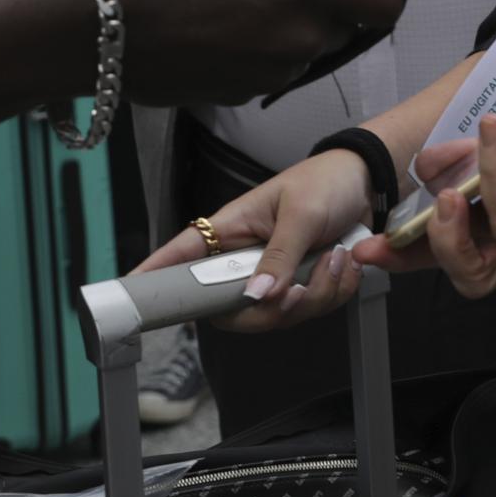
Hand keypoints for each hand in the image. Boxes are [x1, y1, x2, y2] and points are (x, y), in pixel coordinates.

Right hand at [96, 0, 405, 106]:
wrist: (90, 29)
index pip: (383, 3)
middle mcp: (294, 40)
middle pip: (344, 25)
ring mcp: (266, 73)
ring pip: (304, 48)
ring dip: (287, 23)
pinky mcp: (237, 92)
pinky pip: (267, 67)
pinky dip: (255, 47)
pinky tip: (216, 20)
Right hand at [135, 148, 376, 332]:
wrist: (366, 181)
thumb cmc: (324, 181)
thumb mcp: (301, 213)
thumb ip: (280, 256)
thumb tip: (258, 296)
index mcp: (229, 230)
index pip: (179, 256)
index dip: (152, 277)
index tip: (128, 292)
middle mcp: (244, 258)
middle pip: (231, 310)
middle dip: (272, 309)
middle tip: (300, 288)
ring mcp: (272, 275)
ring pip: (275, 315)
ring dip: (315, 296)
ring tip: (336, 259)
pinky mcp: (299, 285)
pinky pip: (308, 311)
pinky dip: (333, 294)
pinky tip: (345, 265)